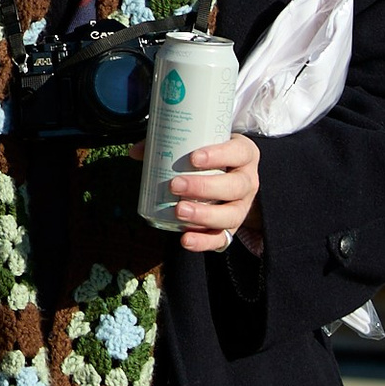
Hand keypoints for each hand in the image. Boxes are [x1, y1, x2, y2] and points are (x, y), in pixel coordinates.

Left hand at [168, 135, 262, 257]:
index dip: (219, 155)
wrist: (231, 177)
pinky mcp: (232, 228)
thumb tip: (136, 152)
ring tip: (178, 211)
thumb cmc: (213, 156)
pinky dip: (204, 241)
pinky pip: (222, 239)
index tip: (193, 158)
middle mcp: (248, 182)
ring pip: (231, 215)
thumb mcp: (201, 144)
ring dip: (204, 215)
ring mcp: (242, 207)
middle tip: (175, 185)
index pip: (238, 152)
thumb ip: (170, 143)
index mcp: (244, 155)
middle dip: (204, 187)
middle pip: (234, 186)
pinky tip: (185, 239)